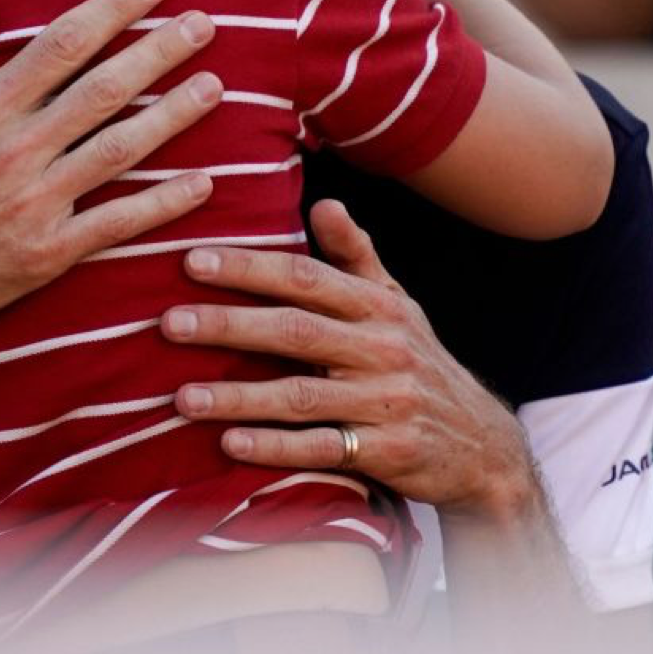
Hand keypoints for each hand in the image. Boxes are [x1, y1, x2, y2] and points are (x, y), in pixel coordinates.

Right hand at [0, 0, 228, 351]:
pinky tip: (203, 182)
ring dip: (174, 115)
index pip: (64, 43)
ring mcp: (37, 202)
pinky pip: (118, 221)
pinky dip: (163, 202)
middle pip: (105, 88)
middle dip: (160, 50)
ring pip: (122, 148)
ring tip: (216, 87)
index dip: (114, 8)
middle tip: (205, 24)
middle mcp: (17, 149)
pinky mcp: (48, 252)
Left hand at [168, 200, 538, 514]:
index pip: (308, 278)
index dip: (251, 268)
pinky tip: (231, 445)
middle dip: (231, 325)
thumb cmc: (420, 365)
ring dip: (240, 397)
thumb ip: (357, 258)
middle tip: (170, 323)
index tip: (193, 260)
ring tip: (181, 398)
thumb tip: (324, 201)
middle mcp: (386, 348)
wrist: (482, 444)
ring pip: (303, 396)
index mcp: (380, 307)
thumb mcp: (399, 306)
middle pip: (298, 332)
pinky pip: (323, 449)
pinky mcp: (388, 452)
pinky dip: (276, 449)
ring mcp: (388, 402)